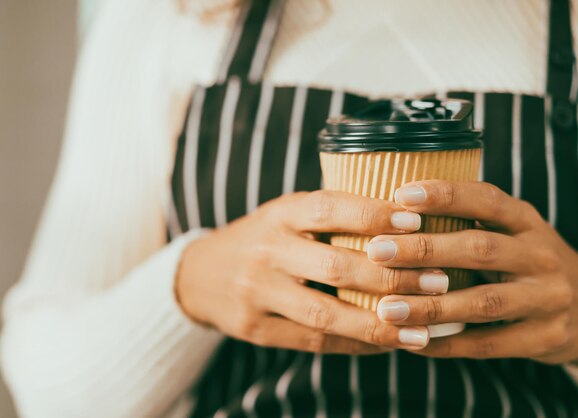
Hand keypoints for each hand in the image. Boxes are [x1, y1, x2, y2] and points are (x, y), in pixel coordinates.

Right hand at [176, 190, 439, 353]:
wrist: (201, 275)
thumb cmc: (262, 239)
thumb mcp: (286, 215)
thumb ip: (330, 217)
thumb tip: (404, 225)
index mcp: (278, 214)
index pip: (328, 208)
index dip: (373, 214)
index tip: (416, 222)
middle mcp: (266, 251)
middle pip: (334, 265)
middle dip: (391, 277)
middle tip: (438, 281)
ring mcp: (257, 293)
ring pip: (325, 313)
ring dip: (378, 324)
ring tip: (421, 329)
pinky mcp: (255, 329)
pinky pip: (313, 342)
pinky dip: (354, 344)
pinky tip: (387, 343)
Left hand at [366, 180, 577, 362]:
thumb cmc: (521, 261)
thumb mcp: (508, 231)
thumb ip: (466, 221)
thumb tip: (390, 209)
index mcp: (526, 221)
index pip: (486, 199)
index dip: (444, 195)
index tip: (399, 195)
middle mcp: (540, 255)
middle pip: (479, 249)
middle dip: (423, 250)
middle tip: (377, 251)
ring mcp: (547, 298)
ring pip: (483, 301)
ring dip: (430, 306)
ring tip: (386, 308)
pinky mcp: (544, 337)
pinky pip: (488, 344)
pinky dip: (446, 344)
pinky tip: (411, 341)